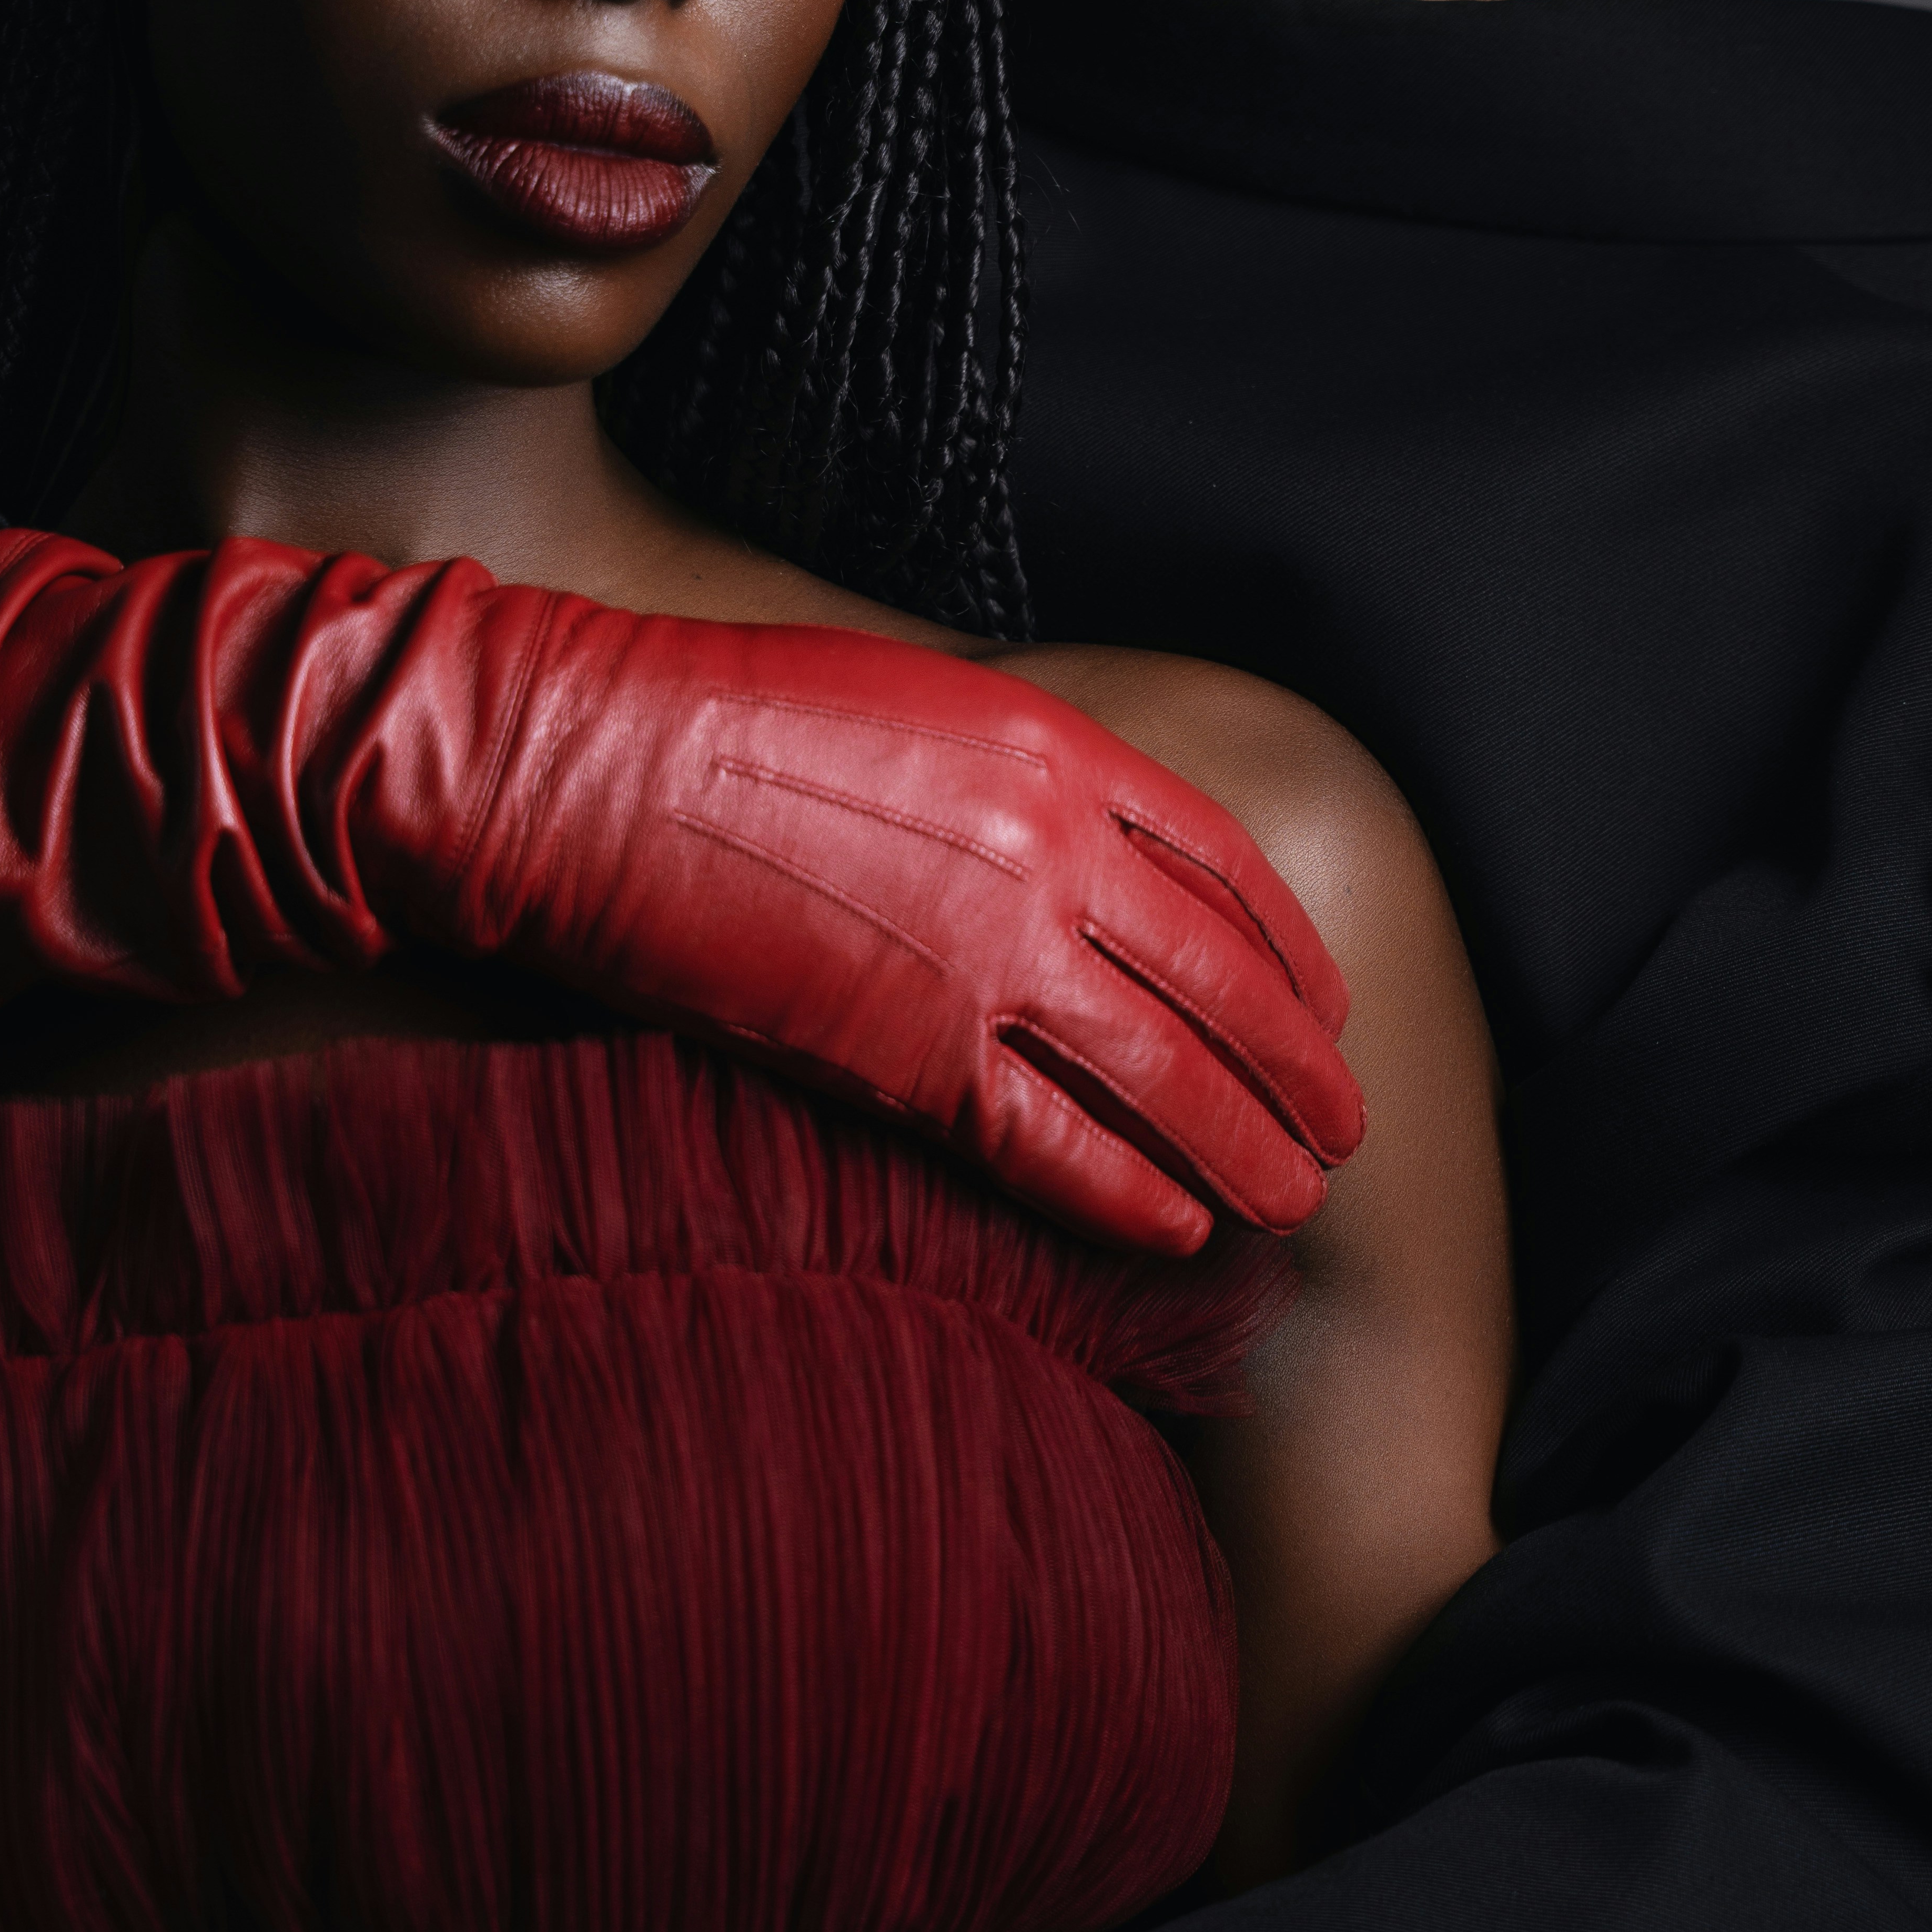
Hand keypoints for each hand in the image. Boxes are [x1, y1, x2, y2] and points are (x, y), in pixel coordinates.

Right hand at [0, 537, 1364, 1249]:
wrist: (585, 770)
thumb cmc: (719, 719)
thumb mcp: (902, 701)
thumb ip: (1008, 773)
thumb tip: (1073, 837)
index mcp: (1048, 751)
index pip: (1223, 860)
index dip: (1288, 945)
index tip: (1328, 999)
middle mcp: (1045, 850)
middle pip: (1222, 977)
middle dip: (1299, 1062)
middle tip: (1346, 1123)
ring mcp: (984, 955)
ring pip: (1165, 1072)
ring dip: (1245, 1144)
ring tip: (1295, 1199)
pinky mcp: (908, 1051)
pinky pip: (1054, 1143)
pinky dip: (1129, 1192)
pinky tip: (1176, 1229)